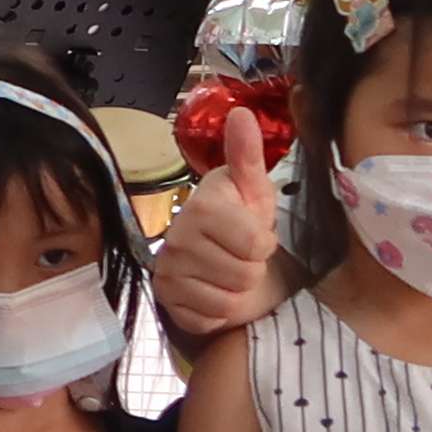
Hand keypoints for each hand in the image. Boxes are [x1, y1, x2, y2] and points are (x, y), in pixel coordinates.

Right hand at [151, 108, 287, 341]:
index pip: (255, 244)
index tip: (255, 234)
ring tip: (228, 274)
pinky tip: (212, 292)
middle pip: (243, 275)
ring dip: (237, 292)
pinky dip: (218, 312)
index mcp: (201, 206)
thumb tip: (241, 112)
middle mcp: (177, 237)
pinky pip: (208, 319)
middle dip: (251, 270)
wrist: (221, 258)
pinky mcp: (167, 301)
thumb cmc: (242, 221)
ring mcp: (168, 271)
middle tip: (240, 257)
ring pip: (227, 300)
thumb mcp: (254, 189)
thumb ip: (248, 154)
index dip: (265, 244)